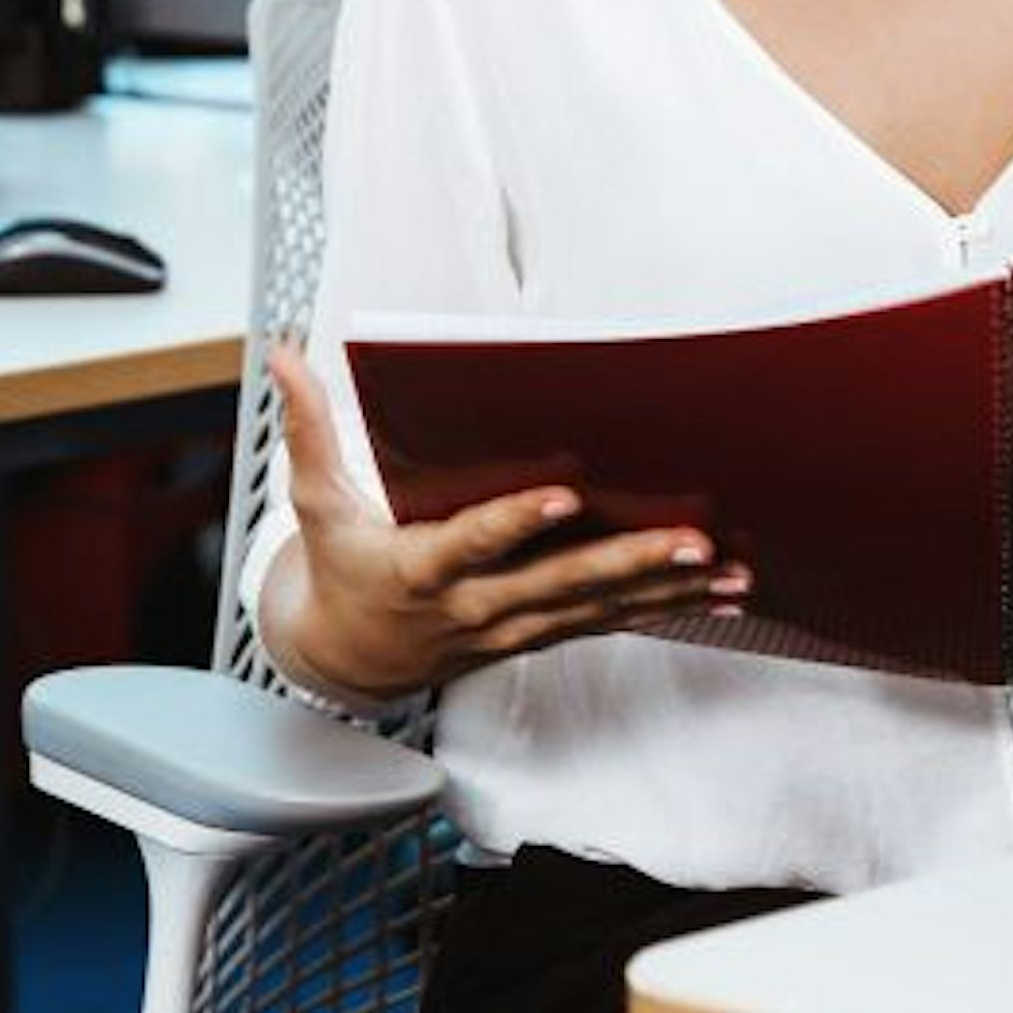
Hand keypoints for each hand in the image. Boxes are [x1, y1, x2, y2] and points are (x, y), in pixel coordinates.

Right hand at [256, 338, 744, 703]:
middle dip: (628, 564)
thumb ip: (305, 426)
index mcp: (420, 568)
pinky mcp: (536, 634)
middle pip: (559, 585)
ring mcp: (512, 627)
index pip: (473, 543)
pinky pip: (608, 624)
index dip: (516, 523)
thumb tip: (282, 351)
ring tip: (730, 570)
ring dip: (667, 591)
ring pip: (597, 610)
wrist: (348, 661)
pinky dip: (665, 610)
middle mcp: (474, 605)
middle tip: (691, 542)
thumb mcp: (315, 502)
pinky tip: (720, 597)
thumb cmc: (340, 569)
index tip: (564, 497)